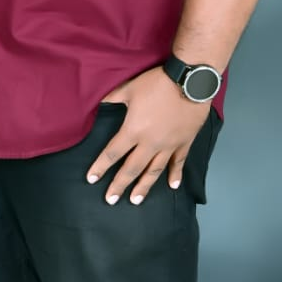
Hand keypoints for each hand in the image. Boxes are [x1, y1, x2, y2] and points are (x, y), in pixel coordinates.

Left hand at [88, 65, 211, 204]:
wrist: (190, 81)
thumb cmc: (158, 83)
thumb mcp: (130, 88)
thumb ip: (113, 98)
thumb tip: (99, 103)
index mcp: (134, 130)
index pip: (113, 153)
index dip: (101, 167)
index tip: (92, 179)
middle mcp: (150, 143)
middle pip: (131, 169)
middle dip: (119, 185)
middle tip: (110, 199)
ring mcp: (169, 145)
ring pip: (154, 171)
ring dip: (144, 186)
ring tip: (136, 200)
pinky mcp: (184, 142)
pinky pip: (178, 162)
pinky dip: (175, 174)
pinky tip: (173, 186)